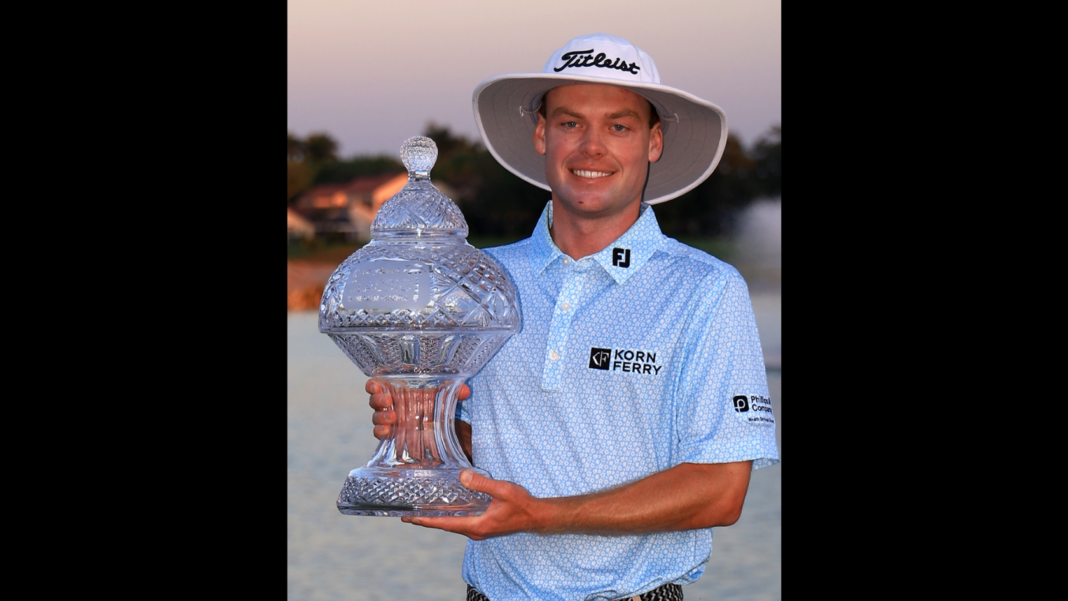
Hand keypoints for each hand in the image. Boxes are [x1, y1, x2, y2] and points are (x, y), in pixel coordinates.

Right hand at [366, 379, 470, 439]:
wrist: (434, 427)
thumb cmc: (431, 406)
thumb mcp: (441, 398)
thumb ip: (452, 393)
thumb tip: (466, 390)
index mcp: (396, 392)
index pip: (377, 386)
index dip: (373, 385)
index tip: (377, 385)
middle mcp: (389, 405)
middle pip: (374, 401)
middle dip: (378, 400)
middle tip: (388, 400)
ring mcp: (388, 421)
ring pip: (376, 418)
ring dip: (381, 417)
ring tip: (393, 417)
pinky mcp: (391, 435)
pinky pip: (379, 434)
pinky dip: (381, 432)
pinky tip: (388, 432)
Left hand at [402, 469, 543, 539]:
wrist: (536, 516)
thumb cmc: (521, 504)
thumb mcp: (502, 490)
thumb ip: (482, 483)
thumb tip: (462, 476)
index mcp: (477, 525)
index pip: (445, 523)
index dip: (426, 520)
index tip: (410, 518)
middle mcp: (475, 531)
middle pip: (445, 526)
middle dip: (427, 520)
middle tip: (408, 515)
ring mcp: (479, 530)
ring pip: (452, 525)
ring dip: (437, 519)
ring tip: (422, 512)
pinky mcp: (483, 526)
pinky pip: (460, 523)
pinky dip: (449, 518)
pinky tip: (445, 510)